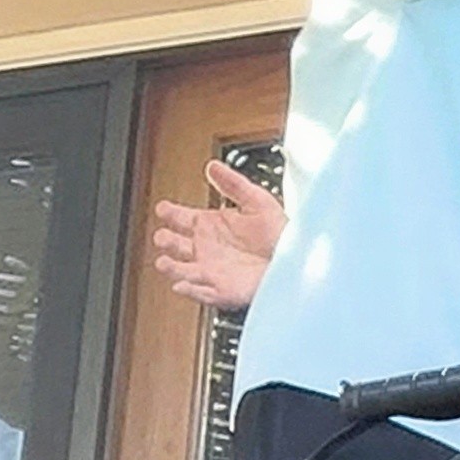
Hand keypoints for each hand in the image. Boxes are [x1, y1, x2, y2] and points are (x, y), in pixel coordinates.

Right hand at [152, 159, 284, 310]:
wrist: (297, 259)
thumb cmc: (280, 231)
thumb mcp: (257, 200)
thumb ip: (233, 183)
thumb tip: (213, 166)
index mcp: (212, 225)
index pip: (181, 218)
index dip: (169, 213)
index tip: (162, 208)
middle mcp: (208, 248)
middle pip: (176, 245)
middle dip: (166, 240)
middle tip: (162, 236)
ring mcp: (212, 270)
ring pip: (183, 270)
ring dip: (172, 267)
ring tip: (164, 262)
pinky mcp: (222, 290)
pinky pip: (201, 293)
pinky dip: (190, 290)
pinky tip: (182, 285)